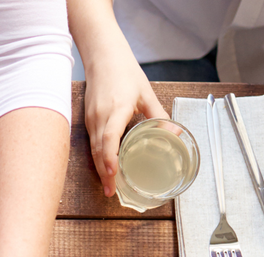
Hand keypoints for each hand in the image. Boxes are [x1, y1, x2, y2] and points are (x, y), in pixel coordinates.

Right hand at [82, 30, 165, 196]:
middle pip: (99, 151)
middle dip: (104, 173)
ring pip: (93, 149)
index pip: (109, 137)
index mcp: (116, 109)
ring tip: (110, 186)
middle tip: (112, 192)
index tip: (113, 174)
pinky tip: (106, 168)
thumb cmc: (125, 72)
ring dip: (100, 168)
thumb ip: (159, 116)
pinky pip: (92, 143)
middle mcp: (100, 116)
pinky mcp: (88, 120)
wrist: (103, 56)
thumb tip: (175, 134)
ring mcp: (91, 119)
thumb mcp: (146, 93)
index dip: (109, 157)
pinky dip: (98, 158)